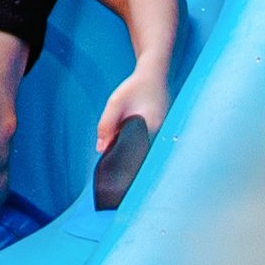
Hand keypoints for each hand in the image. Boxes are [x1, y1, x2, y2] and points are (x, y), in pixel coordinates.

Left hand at [88, 59, 172, 203]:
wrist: (153, 73)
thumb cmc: (135, 87)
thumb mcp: (115, 103)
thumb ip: (106, 126)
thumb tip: (101, 150)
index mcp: (153, 129)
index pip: (142, 158)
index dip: (132, 173)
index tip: (125, 188)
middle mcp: (162, 134)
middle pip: (146, 159)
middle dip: (135, 172)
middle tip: (122, 191)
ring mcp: (163, 134)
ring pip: (148, 154)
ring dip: (138, 163)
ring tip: (127, 182)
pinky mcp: (160, 131)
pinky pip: (149, 147)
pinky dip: (140, 153)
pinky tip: (132, 161)